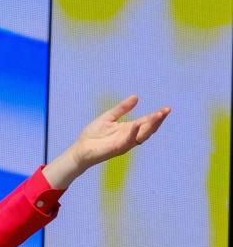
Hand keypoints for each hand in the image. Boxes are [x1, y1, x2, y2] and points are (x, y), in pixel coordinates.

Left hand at [43, 96, 169, 189]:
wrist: (80, 149)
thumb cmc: (93, 135)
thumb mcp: (108, 117)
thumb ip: (121, 109)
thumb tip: (136, 97)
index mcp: (128, 129)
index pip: (146, 122)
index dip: (156, 116)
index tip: (166, 108)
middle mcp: (129, 136)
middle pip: (148, 129)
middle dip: (157, 120)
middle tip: (166, 111)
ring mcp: (124, 143)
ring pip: (142, 135)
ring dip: (151, 126)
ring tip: (158, 115)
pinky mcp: (117, 148)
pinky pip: (128, 141)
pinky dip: (133, 133)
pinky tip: (137, 124)